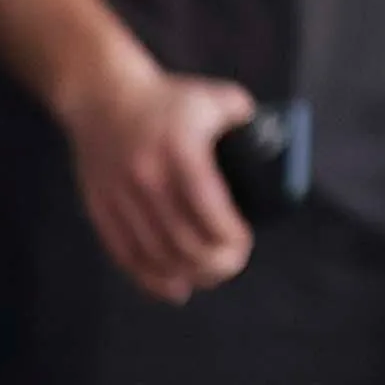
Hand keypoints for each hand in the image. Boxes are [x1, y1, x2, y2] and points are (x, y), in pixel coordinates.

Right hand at [56, 60, 256, 302]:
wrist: (103, 96)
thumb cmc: (172, 99)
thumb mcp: (219, 99)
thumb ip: (251, 122)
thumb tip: (284, 148)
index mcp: (181, 150)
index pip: (209, 209)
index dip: (230, 237)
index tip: (244, 244)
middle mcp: (148, 176)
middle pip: (182, 239)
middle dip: (214, 262)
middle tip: (233, 265)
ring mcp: (120, 195)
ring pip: (155, 253)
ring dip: (186, 274)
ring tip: (211, 277)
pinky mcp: (100, 207)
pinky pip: (125, 253)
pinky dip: (150, 278)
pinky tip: (174, 289)